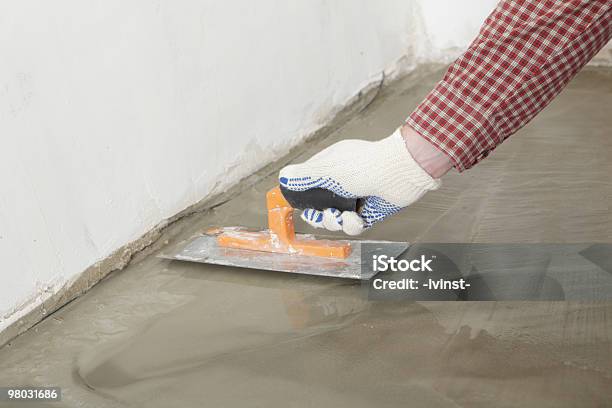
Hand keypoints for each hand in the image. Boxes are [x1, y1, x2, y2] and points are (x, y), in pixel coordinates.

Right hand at [279, 127, 440, 234]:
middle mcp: (342, 183)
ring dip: (333, 221)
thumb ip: (303, 176)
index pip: (309, 184)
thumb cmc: (363, 165)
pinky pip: (353, 226)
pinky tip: (357, 217)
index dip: (302, 197)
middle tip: (320, 214)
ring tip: (340, 215)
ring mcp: (356, 198)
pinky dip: (353, 225)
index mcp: (330, 168)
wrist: (399, 173)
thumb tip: (283, 177)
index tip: (298, 205)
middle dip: (317, 215)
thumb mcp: (326, 169)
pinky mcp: (369, 213)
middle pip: (320, 207)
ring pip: (335, 219)